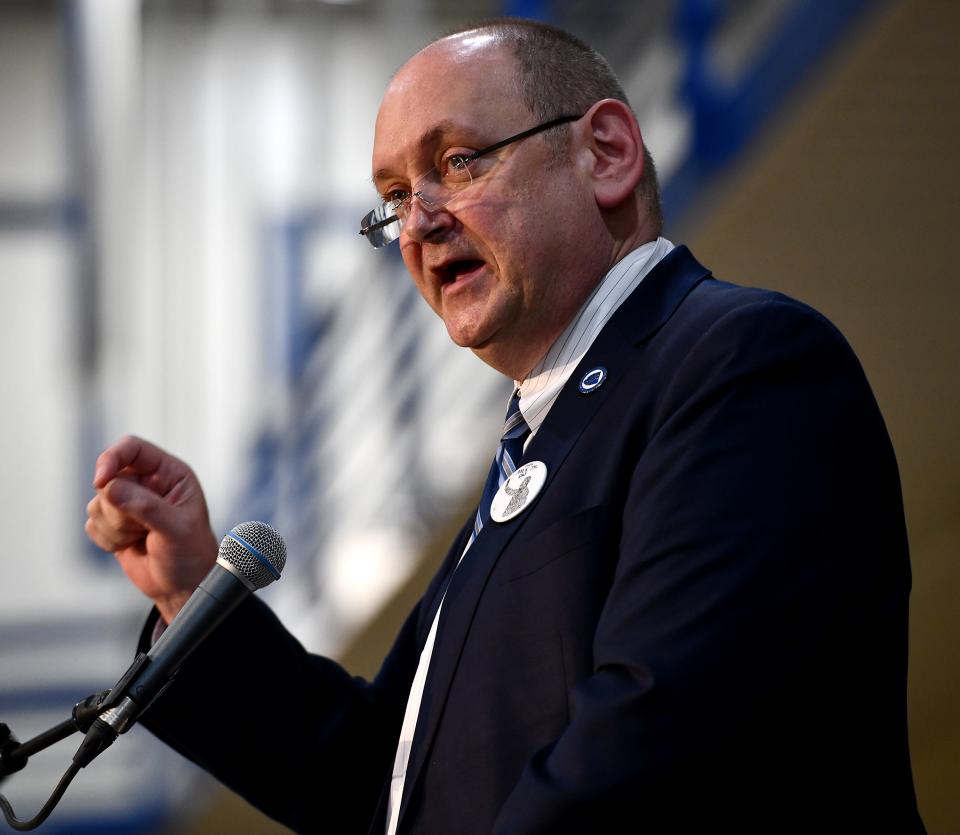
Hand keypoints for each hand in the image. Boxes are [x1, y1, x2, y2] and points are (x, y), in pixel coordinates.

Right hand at [85, 435, 218, 623]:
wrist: (182, 585)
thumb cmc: (191, 554)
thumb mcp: (177, 529)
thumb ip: (146, 506)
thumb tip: (109, 487)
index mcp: (169, 473)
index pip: (132, 449)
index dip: (112, 458)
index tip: (101, 480)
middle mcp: (147, 482)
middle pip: (108, 480)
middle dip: (119, 510)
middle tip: (144, 528)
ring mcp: (128, 502)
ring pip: (96, 504)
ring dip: (115, 528)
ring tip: (143, 538)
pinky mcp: (113, 523)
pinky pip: (92, 524)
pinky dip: (108, 540)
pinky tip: (131, 546)